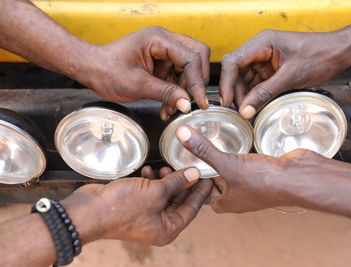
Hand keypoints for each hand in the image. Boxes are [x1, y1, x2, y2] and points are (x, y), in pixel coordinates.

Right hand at [61, 167, 211, 245]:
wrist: (89, 211)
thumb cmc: (122, 207)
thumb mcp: (155, 192)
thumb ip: (177, 182)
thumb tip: (194, 173)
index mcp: (168, 229)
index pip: (192, 208)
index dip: (200, 191)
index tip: (208, 176)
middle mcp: (159, 225)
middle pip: (179, 201)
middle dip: (182, 183)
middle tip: (189, 166)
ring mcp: (146, 216)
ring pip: (164, 195)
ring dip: (165, 180)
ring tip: (164, 167)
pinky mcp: (135, 206)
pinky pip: (150, 193)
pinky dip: (151, 181)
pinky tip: (147, 170)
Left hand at [76, 26, 209, 119]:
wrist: (91, 69)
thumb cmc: (106, 70)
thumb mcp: (136, 85)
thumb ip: (165, 93)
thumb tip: (186, 104)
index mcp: (159, 39)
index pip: (190, 58)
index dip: (197, 82)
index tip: (200, 102)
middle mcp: (165, 41)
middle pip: (196, 57)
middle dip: (196, 82)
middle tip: (192, 102)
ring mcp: (164, 51)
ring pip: (189, 69)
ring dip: (184, 91)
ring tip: (172, 109)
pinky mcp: (162, 63)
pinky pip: (178, 76)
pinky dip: (176, 92)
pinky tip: (167, 107)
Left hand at [175, 125, 323, 212]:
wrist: (300, 178)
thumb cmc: (265, 181)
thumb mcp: (227, 164)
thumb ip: (204, 150)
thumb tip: (181, 135)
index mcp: (227, 203)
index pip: (203, 195)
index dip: (193, 182)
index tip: (185, 166)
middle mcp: (239, 196)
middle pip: (217, 182)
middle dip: (207, 168)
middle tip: (195, 151)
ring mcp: (253, 185)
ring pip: (232, 171)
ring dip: (224, 159)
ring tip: (212, 143)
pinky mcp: (264, 172)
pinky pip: (247, 163)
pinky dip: (241, 153)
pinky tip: (236, 141)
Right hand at [219, 30, 350, 118]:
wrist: (340, 53)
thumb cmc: (321, 54)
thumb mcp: (291, 76)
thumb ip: (266, 93)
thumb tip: (246, 110)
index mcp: (262, 42)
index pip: (233, 61)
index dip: (226, 82)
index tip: (226, 101)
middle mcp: (259, 49)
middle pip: (236, 72)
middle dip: (236, 92)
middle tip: (240, 111)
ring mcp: (264, 60)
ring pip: (244, 80)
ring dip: (245, 96)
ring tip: (248, 113)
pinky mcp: (271, 70)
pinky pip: (256, 84)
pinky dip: (255, 96)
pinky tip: (256, 107)